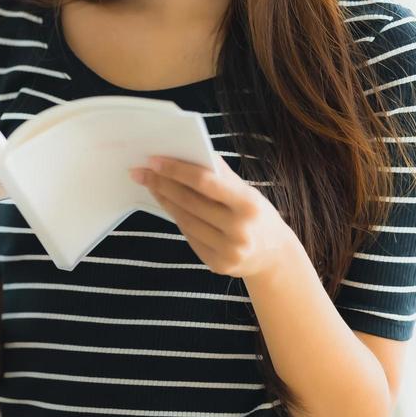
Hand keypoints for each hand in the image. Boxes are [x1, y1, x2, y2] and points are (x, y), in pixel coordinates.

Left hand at [129, 153, 293, 279]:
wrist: (274, 257)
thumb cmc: (257, 216)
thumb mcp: (247, 192)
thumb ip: (221, 174)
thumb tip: (190, 151)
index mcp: (248, 205)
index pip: (205, 183)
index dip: (177, 170)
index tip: (154, 160)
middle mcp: (239, 231)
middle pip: (190, 202)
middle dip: (162, 184)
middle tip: (141, 171)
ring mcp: (228, 251)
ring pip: (185, 220)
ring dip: (164, 200)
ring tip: (150, 185)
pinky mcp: (217, 265)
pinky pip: (189, 236)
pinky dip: (176, 218)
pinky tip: (166, 204)